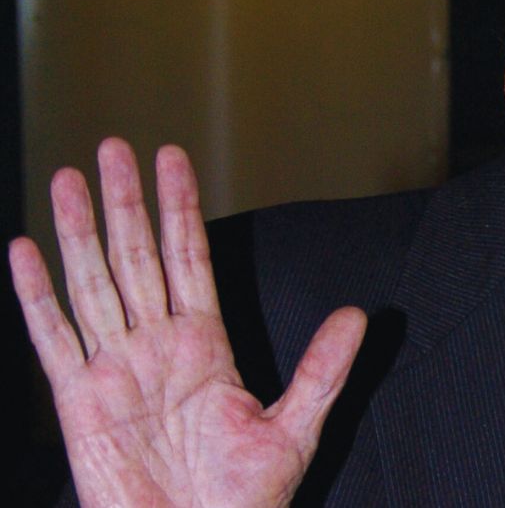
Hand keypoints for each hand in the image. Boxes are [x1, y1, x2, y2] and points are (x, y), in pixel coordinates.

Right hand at [10, 138, 366, 506]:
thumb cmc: (242, 498)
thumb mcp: (294, 427)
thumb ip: (323, 369)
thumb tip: (358, 314)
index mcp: (205, 343)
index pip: (190, 256)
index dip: (180, 205)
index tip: (171, 157)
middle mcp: (156, 345)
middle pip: (138, 255)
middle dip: (127, 200)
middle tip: (114, 145)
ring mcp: (115, 368)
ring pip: (94, 283)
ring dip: (79, 230)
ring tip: (68, 179)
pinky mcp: (79, 401)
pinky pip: (54, 339)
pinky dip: (38, 296)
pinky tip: (25, 251)